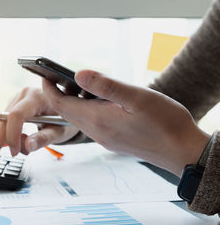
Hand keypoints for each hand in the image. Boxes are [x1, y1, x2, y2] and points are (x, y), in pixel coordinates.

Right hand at [0, 87, 78, 164]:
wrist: (68, 110)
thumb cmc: (66, 119)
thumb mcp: (60, 131)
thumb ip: (44, 138)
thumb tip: (27, 146)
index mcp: (37, 97)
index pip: (17, 115)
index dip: (12, 135)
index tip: (15, 152)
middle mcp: (24, 95)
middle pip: (4, 119)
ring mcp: (17, 99)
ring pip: (3, 122)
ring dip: (8, 140)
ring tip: (23, 147)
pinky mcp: (14, 105)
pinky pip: (5, 123)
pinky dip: (9, 136)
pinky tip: (18, 141)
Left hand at [42, 70, 209, 175]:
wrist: (181, 150)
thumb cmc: (164, 123)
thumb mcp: (135, 97)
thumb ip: (105, 86)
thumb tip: (78, 74)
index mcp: (97, 119)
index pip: (61, 104)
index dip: (49, 89)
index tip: (44, 74)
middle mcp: (96, 131)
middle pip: (66, 112)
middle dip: (56, 94)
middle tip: (55, 76)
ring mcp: (103, 138)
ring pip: (78, 118)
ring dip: (72, 102)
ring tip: (77, 85)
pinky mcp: (112, 140)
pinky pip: (90, 123)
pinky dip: (86, 110)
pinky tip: (98, 100)